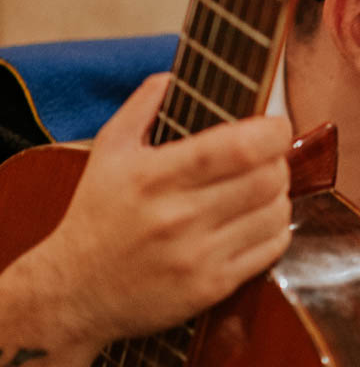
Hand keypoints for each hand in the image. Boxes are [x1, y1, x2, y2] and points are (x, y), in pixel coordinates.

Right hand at [28, 73, 292, 350]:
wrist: (74, 292)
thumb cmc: (96, 216)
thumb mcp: (108, 150)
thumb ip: (143, 105)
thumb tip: (175, 74)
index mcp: (154, 176)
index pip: (238, 146)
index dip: (272, 131)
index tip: (275, 125)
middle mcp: (178, 217)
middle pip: (267, 177)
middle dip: (277, 160)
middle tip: (267, 157)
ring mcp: (197, 256)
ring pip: (275, 212)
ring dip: (278, 194)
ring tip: (259, 189)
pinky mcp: (212, 287)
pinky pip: (271, 249)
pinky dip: (274, 229)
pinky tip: (255, 221)